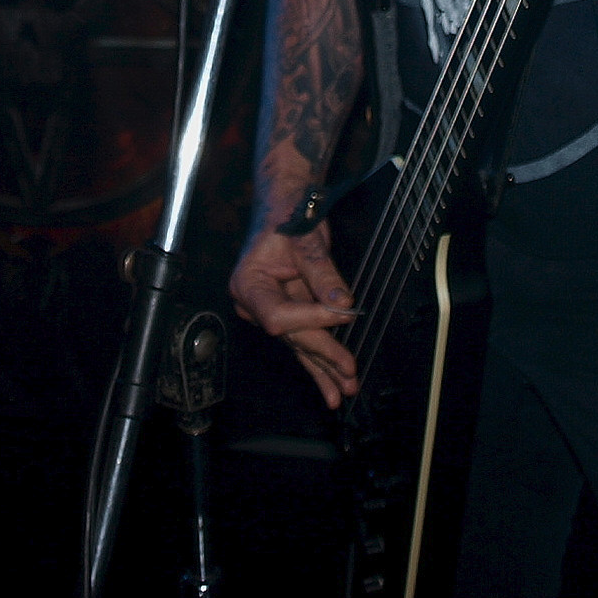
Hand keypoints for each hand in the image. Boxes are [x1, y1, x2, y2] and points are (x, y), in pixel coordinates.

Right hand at [230, 225, 360, 408]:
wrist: (286, 204)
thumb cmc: (288, 215)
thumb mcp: (305, 240)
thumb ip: (322, 272)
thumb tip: (342, 303)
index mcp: (249, 284)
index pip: (279, 315)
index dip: (311, 318)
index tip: (343, 313)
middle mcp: (255, 304)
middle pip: (291, 336)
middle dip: (322, 354)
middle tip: (349, 373)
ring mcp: (271, 311)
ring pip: (299, 345)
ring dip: (324, 368)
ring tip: (343, 392)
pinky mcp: (290, 312)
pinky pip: (305, 340)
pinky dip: (321, 359)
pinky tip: (333, 384)